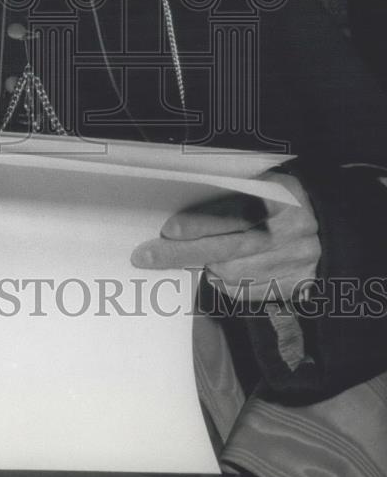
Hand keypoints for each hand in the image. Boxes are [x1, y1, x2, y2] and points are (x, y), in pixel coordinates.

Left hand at [130, 174, 320, 301]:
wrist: (331, 227)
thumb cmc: (284, 200)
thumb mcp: (266, 185)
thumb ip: (233, 196)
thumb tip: (185, 217)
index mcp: (280, 198)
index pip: (233, 213)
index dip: (199, 223)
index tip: (168, 230)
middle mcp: (288, 232)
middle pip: (226, 248)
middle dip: (181, 253)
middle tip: (146, 256)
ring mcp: (293, 261)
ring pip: (234, 273)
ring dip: (206, 266)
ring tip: (195, 257)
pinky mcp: (295, 284)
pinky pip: (248, 291)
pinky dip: (227, 284)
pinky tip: (219, 272)